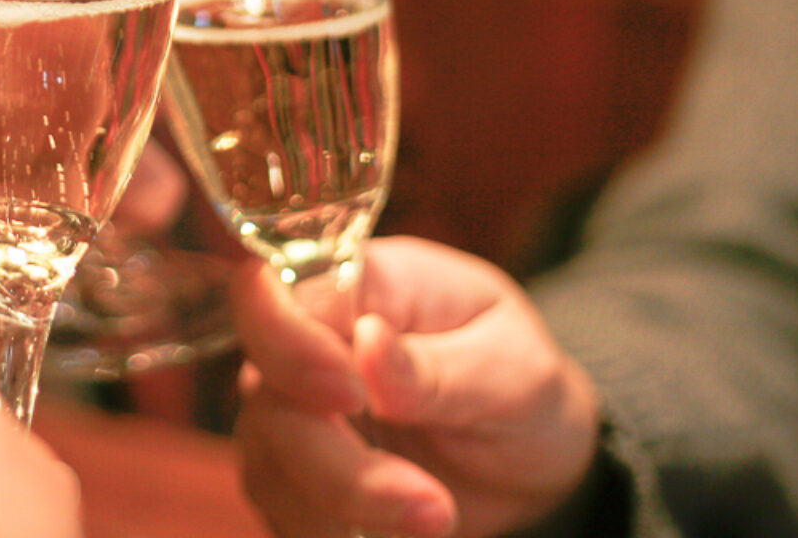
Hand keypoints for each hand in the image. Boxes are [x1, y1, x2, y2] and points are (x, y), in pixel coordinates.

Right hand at [231, 237, 600, 537]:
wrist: (529, 455)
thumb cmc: (522, 385)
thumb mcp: (512, 370)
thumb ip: (437, 365)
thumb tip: (367, 339)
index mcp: (362, 284)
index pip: (276, 294)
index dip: (292, 347)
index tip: (352, 397)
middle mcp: (311, 340)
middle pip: (268, 395)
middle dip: (339, 466)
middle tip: (433, 509)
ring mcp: (295, 407)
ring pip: (270, 462)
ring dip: (347, 507)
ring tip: (439, 520)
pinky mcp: (296, 470)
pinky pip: (284, 510)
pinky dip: (335, 530)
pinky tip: (403, 531)